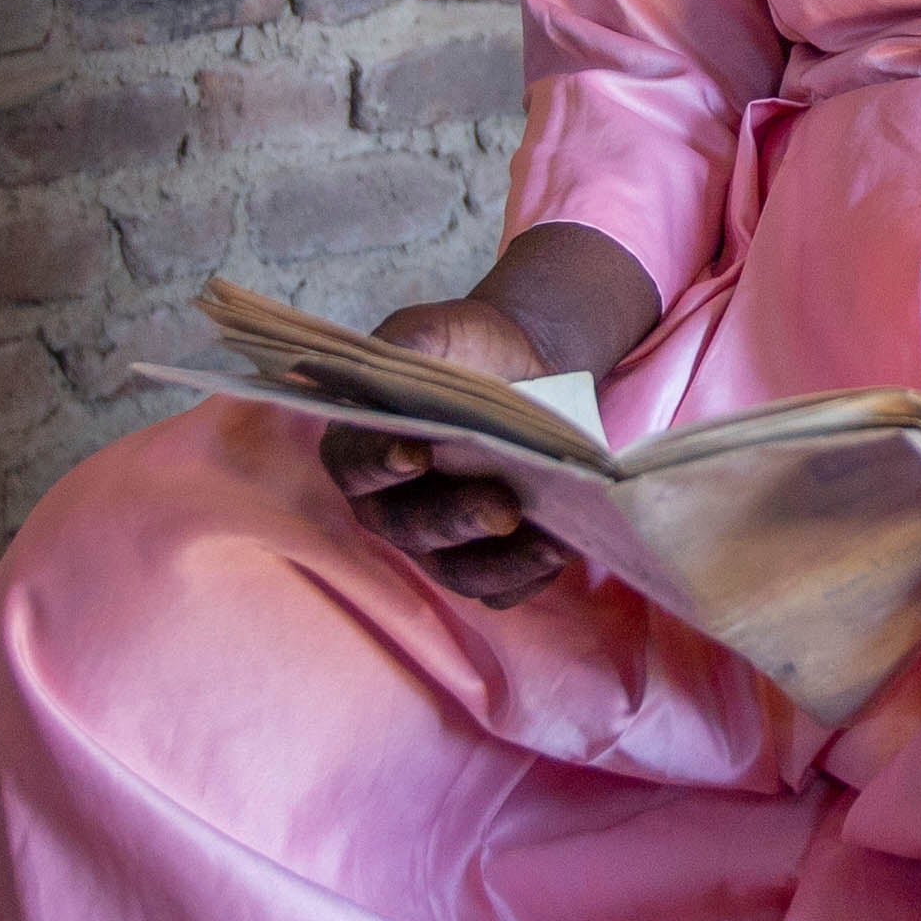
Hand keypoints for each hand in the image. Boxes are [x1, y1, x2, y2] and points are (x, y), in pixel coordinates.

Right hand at [324, 295, 577, 608]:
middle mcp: (391, 506)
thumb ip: (408, 344)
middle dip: (457, 520)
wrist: (524, 367)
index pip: (356, 465)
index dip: (380, 463)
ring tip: (548, 543)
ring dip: (502, 564)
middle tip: (501, 506)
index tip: (417, 453)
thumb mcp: (436, 331)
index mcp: (362, 449)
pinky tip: (563, 550)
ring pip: (458, 572)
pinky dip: (532, 577)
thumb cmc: (467, 350)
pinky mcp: (487, 562)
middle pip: (410, 528)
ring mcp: (438, 543)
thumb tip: (390, 363)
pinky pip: (502, 589)